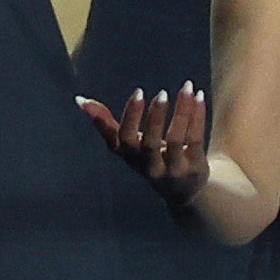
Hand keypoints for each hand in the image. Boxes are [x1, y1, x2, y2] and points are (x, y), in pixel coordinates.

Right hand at [80, 82, 208, 207]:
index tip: (139, 92)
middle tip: (162, 93)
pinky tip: (199, 96)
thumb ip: (106, 125)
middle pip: (151, 144)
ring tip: (187, 87)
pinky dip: (198, 117)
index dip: (131, 117)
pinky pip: (197, 140)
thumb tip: (80, 100)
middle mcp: (151, 166)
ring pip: (178, 140)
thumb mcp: (128, 147)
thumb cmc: (150, 160)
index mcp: (132, 158)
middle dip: (155, 117)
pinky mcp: (196, 166)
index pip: (125, 141)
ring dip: (182, 112)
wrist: (184, 192)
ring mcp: (174, 169)